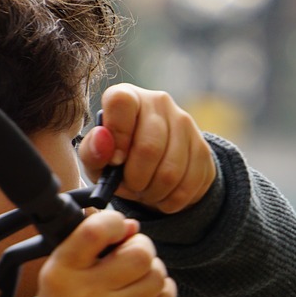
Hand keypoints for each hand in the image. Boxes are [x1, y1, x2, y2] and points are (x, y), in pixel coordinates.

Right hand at [34, 210, 175, 296]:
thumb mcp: (65, 264)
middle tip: (130, 255)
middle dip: (141, 247)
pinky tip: (144, 295)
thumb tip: (133, 226)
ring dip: (151, 271)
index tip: (116, 227)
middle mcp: (87, 295)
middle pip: (139, 254)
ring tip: (134, 279)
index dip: (113, 221)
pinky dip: (161, 290)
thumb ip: (94, 238)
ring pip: (157, 275)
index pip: (94, 232)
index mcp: (63, 272)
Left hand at [79, 84, 215, 213]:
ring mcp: (185, 123)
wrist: (154, 168)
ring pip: (171, 172)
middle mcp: (158, 102)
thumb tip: (103, 139)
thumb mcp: (97, 160)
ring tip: (145, 191)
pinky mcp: (203, 148)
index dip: (117, 135)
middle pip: (149, 147)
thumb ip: (92, 151)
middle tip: (130, 186)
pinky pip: (188, 185)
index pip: (121, 102)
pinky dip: (170, 200)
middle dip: (136, 179)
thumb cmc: (117, 159)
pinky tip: (162, 195)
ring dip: (153, 193)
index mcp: (128, 97)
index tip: (115, 161)